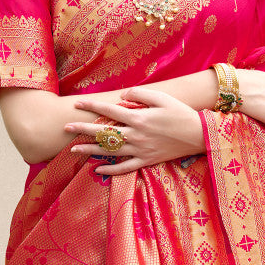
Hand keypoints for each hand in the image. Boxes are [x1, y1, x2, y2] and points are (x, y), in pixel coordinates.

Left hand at [65, 87, 204, 174]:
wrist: (198, 135)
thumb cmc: (180, 112)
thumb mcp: (161, 97)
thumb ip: (140, 94)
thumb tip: (122, 95)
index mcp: (138, 118)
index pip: (109, 111)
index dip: (92, 107)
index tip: (77, 104)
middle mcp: (135, 135)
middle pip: (104, 133)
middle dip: (83, 129)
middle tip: (65, 128)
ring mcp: (140, 150)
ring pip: (110, 151)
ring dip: (90, 150)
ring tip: (73, 149)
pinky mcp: (146, 161)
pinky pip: (124, 168)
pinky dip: (110, 170)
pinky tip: (97, 169)